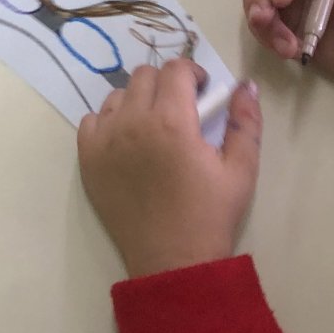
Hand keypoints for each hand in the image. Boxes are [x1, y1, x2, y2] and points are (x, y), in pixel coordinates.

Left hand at [77, 61, 261, 278]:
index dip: (192, 73)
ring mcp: (105, 139)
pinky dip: (109, 122)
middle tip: (180, 108)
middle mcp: (133, 122)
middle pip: (144, 76)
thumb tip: (245, 84)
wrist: (173, 262)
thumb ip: (245, 122)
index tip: (201, 90)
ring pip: (117, 95)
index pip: (175, 70)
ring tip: (153, 126)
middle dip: (166, 84)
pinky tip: (127, 142)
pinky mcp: (87, 158)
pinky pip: (92, 120)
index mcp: (172, 121)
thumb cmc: (210, 216)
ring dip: (137, 100)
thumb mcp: (241, 169)